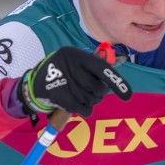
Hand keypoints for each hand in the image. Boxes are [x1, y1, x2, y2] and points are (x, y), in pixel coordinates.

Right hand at [18, 46, 132, 117]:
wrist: (36, 83)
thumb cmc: (64, 71)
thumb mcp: (79, 63)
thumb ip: (98, 65)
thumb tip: (122, 59)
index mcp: (76, 54)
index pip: (102, 68)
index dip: (116, 82)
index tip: (127, 95)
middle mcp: (68, 64)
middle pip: (97, 87)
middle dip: (99, 93)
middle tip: (92, 91)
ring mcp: (62, 80)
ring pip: (90, 99)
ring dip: (90, 101)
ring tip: (81, 95)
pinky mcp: (57, 95)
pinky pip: (82, 108)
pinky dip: (85, 109)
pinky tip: (79, 105)